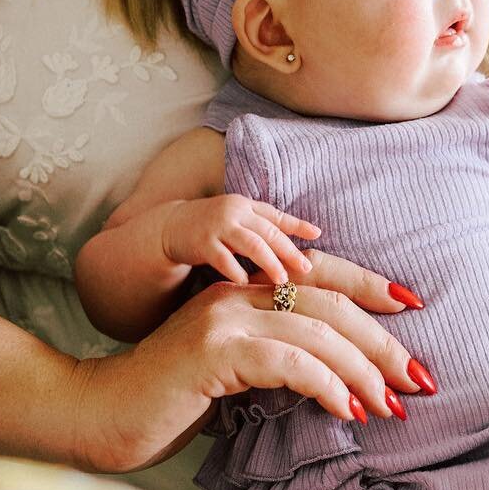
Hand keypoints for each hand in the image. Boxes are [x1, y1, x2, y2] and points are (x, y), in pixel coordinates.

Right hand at [68, 257, 436, 473]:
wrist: (97, 417)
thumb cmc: (167, 404)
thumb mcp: (234, 373)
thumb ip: (278, 358)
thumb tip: (343, 380)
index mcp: (245, 289)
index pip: (323, 278)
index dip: (372, 289)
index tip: (415, 311)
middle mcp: (238, 292)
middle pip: (332, 303)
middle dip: (383, 342)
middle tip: (420, 379)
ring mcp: (224, 317)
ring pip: (318, 331)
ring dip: (364, 370)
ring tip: (392, 405)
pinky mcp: (213, 351)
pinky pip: (289, 361)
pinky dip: (327, 385)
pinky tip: (348, 411)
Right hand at [159, 195, 319, 284]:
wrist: (170, 226)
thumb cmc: (212, 227)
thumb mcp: (237, 221)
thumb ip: (262, 228)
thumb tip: (298, 240)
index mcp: (246, 206)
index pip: (276, 216)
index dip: (298, 225)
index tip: (318, 234)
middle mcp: (235, 212)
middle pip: (268, 232)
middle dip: (288, 251)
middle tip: (305, 269)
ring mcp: (218, 226)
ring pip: (251, 244)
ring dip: (269, 262)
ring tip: (281, 280)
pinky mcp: (201, 242)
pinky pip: (223, 258)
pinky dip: (236, 271)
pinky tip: (245, 284)